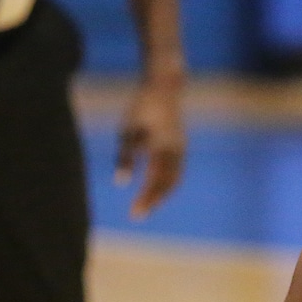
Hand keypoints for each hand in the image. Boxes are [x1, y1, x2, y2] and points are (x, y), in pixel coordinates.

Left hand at [115, 75, 185, 218]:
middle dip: (153, 201)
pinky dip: (167, 184)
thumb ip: (125, 157)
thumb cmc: (141, 106)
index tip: (134, 213)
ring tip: (146, 206)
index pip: (155, 181)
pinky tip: (155, 189)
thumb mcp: (127, 130)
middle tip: (137, 215)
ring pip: (174, 180)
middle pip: (168, 184)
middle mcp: (176, 151)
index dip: (146, 199)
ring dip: (161, 194)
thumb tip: (121, 184)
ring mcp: (181, 149)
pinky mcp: (180, 147)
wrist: (165, 87)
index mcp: (163, 147)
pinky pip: (176, 172)